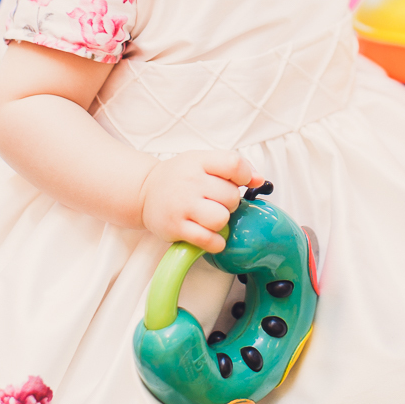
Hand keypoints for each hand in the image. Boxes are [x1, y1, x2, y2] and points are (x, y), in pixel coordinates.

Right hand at [138, 150, 263, 252]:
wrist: (144, 191)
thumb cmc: (180, 177)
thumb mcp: (203, 161)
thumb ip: (234, 166)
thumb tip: (260, 180)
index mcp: (199, 161)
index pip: (233, 164)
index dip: (245, 176)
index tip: (241, 182)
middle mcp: (190, 182)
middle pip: (231, 196)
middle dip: (230, 202)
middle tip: (218, 202)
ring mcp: (182, 205)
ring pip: (221, 218)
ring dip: (223, 221)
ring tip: (212, 218)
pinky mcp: (176, 227)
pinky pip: (208, 240)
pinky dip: (216, 242)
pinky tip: (211, 235)